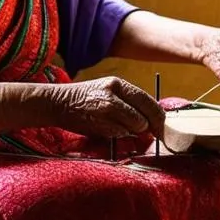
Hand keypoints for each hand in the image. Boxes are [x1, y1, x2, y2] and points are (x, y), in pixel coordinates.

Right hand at [50, 76, 164, 138]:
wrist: (58, 103)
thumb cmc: (85, 99)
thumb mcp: (107, 91)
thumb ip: (128, 102)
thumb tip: (151, 119)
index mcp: (118, 84)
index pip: (147, 100)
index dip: (158, 115)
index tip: (162, 125)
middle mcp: (113, 95)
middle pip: (143, 117)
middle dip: (146, 127)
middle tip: (146, 132)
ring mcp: (106, 110)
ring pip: (133, 128)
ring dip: (130, 132)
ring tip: (115, 125)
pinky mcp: (98, 124)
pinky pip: (119, 134)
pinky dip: (117, 135)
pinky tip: (105, 128)